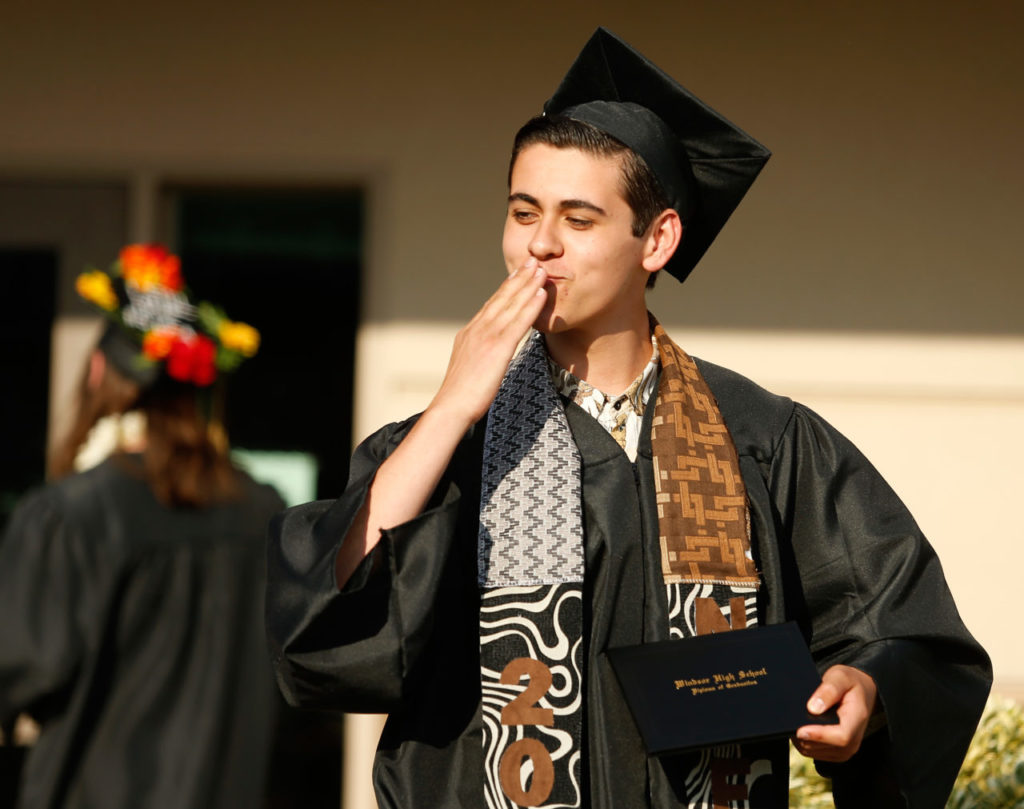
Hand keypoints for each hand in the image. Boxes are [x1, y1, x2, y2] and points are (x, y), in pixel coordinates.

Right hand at [429, 256, 547, 427]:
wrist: (451, 407)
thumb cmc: (460, 396)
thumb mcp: (468, 368)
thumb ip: (479, 355)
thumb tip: (488, 354)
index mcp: (469, 333)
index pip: (491, 305)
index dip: (506, 288)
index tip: (517, 274)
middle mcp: (477, 329)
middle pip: (501, 298)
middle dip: (518, 278)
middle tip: (532, 261)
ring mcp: (487, 336)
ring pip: (511, 305)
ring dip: (528, 285)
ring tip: (541, 269)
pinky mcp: (498, 348)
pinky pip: (518, 322)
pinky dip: (531, 305)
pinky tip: (541, 293)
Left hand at [793, 664, 877, 762]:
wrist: (860, 692)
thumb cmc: (849, 683)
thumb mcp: (840, 677)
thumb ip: (828, 690)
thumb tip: (813, 708)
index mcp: (857, 719)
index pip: (841, 737)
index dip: (819, 736)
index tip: (800, 730)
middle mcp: (854, 739)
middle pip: (825, 747)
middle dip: (804, 735)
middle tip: (791, 719)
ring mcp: (846, 749)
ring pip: (816, 752)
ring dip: (802, 739)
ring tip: (795, 721)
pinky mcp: (836, 753)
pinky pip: (814, 753)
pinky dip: (804, 742)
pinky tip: (801, 728)